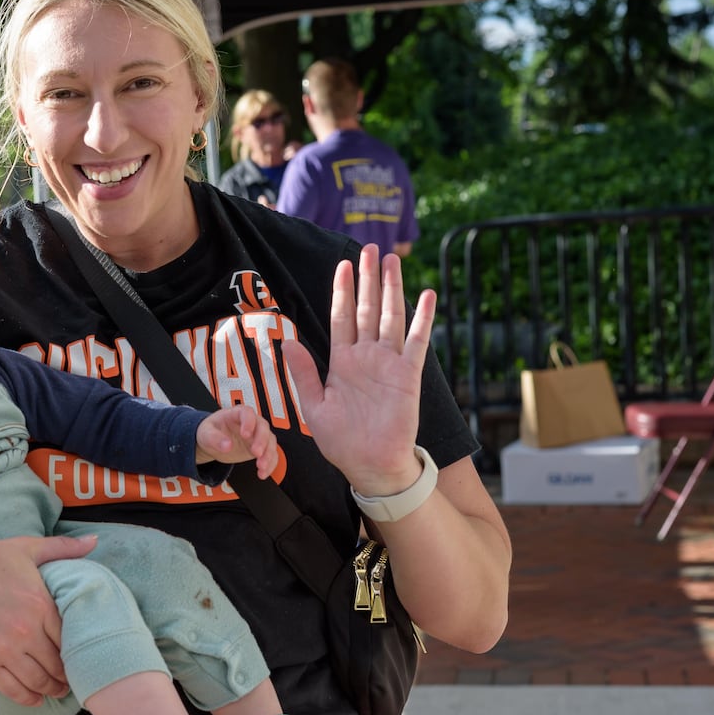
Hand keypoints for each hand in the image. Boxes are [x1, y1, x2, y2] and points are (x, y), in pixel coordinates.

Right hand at [0, 534, 92, 706]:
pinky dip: (28, 698)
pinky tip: (35, 699)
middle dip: (68, 675)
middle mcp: (25, 631)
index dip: (79, 651)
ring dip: (52, 689)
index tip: (83, 656)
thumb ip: (62, 548)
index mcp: (40, 604)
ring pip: (38, 681)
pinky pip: (12, 690)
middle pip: (57, 664)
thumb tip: (93, 540)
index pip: (71, 639)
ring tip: (58, 690)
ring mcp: (3, 650)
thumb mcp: (26, 548)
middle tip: (74, 679)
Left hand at [195, 405, 277, 476]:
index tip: (245, 435)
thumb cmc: (210, 431)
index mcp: (236, 414)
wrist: (212, 442)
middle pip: (263, 427)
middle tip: (256, 453)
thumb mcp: (206, 433)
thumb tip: (227, 445)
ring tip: (261, 466)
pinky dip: (270, 464)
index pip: (247, 413)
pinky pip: (271, 455)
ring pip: (270, 441)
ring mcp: (257, 435)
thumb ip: (214, 438)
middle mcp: (250, 423)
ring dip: (268, 454)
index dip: (249, 423)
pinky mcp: (260, 448)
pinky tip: (263, 473)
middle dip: (262, 441)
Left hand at [285, 244, 435, 495]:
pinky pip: (416, 341)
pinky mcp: (408, 375)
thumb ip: (303, 373)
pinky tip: (425, 295)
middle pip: (367, 309)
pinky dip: (421, 318)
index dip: (342, 291)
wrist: (370, 466)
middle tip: (370, 248)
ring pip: (390, 317)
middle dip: (367, 278)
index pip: (341, 317)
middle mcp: (366, 357)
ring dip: (391, 288)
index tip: (342, 265)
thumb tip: (288, 341)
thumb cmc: (341, 442)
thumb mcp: (314, 406)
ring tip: (392, 260)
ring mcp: (388, 363)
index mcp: (342, 362)